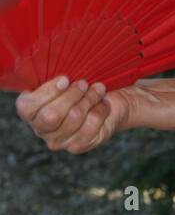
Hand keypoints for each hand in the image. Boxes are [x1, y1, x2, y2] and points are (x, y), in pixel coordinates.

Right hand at [15, 74, 132, 153]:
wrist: (107, 102)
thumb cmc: (81, 87)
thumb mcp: (67, 79)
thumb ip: (58, 77)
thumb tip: (62, 69)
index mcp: (30, 111)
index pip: (28, 107)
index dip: (47, 92)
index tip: (65, 79)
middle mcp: (40, 129)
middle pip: (51, 115)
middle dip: (71, 95)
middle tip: (83, 83)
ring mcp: (59, 140)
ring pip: (74, 117)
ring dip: (89, 99)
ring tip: (98, 89)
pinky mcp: (78, 146)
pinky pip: (91, 124)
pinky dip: (101, 109)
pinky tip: (103, 103)